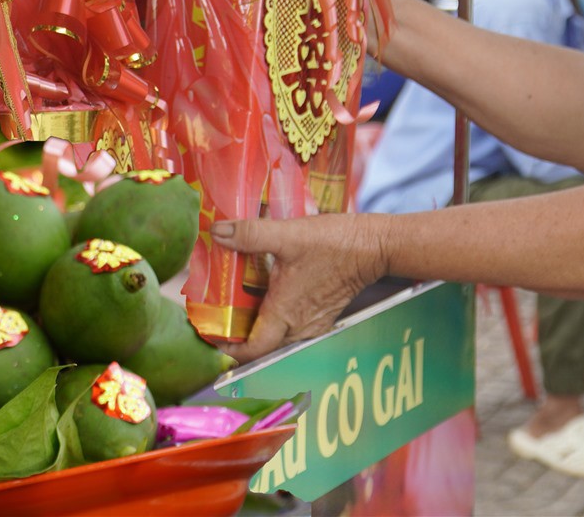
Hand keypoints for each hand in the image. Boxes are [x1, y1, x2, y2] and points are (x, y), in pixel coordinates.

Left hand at [213, 213, 388, 365]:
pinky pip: (293, 329)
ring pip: (278, 339)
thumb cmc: (334, 243)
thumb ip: (250, 234)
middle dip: (238, 338)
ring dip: (257, 329)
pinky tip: (269, 298)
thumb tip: (217, 231)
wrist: (374, 246)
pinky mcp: (323, 316)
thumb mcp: (288, 235)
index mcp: (285, 313)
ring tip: (238, 308)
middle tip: (218, 318)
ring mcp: (313, 324)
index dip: (227, 349)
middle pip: (262, 347)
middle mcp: (299, 326)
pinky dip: (276, 321)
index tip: (209, 335)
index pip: (251, 351)